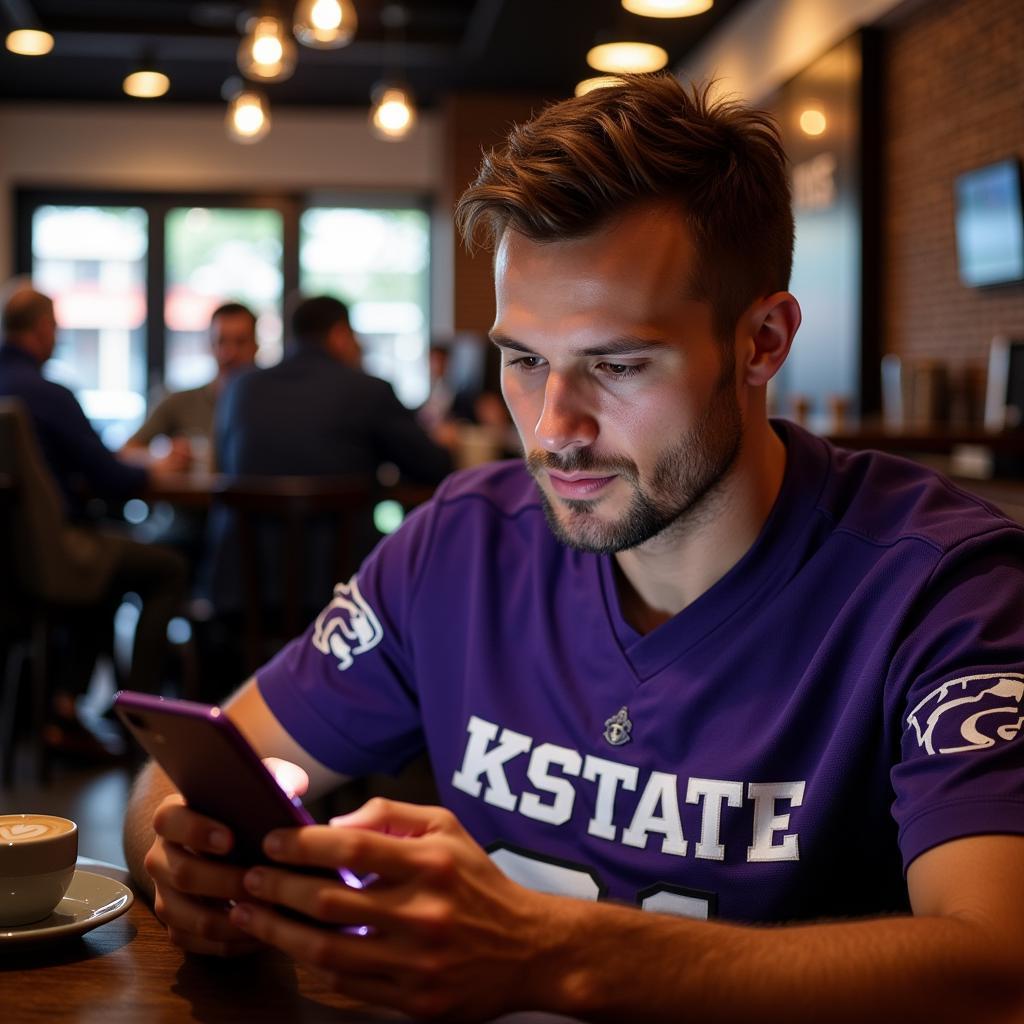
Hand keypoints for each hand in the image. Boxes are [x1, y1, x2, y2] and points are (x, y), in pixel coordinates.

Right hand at [143, 757, 310, 955]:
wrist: (223, 839)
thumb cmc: (244, 808)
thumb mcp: (257, 784)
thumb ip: (276, 779)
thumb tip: (290, 789)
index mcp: (173, 816)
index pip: (169, 820)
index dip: (197, 830)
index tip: (231, 840)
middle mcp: (160, 856)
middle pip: (181, 873)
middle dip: (224, 881)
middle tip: (261, 882)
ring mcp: (164, 894)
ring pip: (186, 914)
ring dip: (228, 918)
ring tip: (266, 913)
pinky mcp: (176, 925)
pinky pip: (196, 942)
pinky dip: (229, 942)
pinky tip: (261, 934)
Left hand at [228, 799, 571, 1019]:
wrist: (529, 948)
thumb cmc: (479, 881)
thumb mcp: (447, 828)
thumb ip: (392, 816)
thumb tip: (334, 822)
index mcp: (431, 863)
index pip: (352, 845)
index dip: (303, 843)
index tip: (272, 840)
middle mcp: (423, 911)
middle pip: (329, 899)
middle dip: (277, 887)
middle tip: (248, 877)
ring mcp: (417, 961)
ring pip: (327, 948)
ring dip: (278, 930)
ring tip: (248, 915)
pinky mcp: (414, 1000)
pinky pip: (347, 983)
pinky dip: (313, 964)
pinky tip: (292, 946)